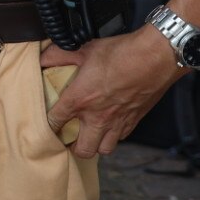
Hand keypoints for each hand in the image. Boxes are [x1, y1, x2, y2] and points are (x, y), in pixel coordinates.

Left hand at [41, 25, 183, 157]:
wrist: (155, 57)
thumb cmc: (121, 53)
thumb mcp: (83, 49)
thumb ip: (58, 55)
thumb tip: (43, 58)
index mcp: (79, 100)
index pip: (55, 122)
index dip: (47, 125)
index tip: (46, 124)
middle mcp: (97, 117)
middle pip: (82, 149)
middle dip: (72, 147)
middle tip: (68, 137)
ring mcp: (117, 122)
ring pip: (103, 149)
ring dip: (94, 145)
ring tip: (88, 135)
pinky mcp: (134, 121)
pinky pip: (120, 138)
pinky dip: (113, 136)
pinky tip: (109, 126)